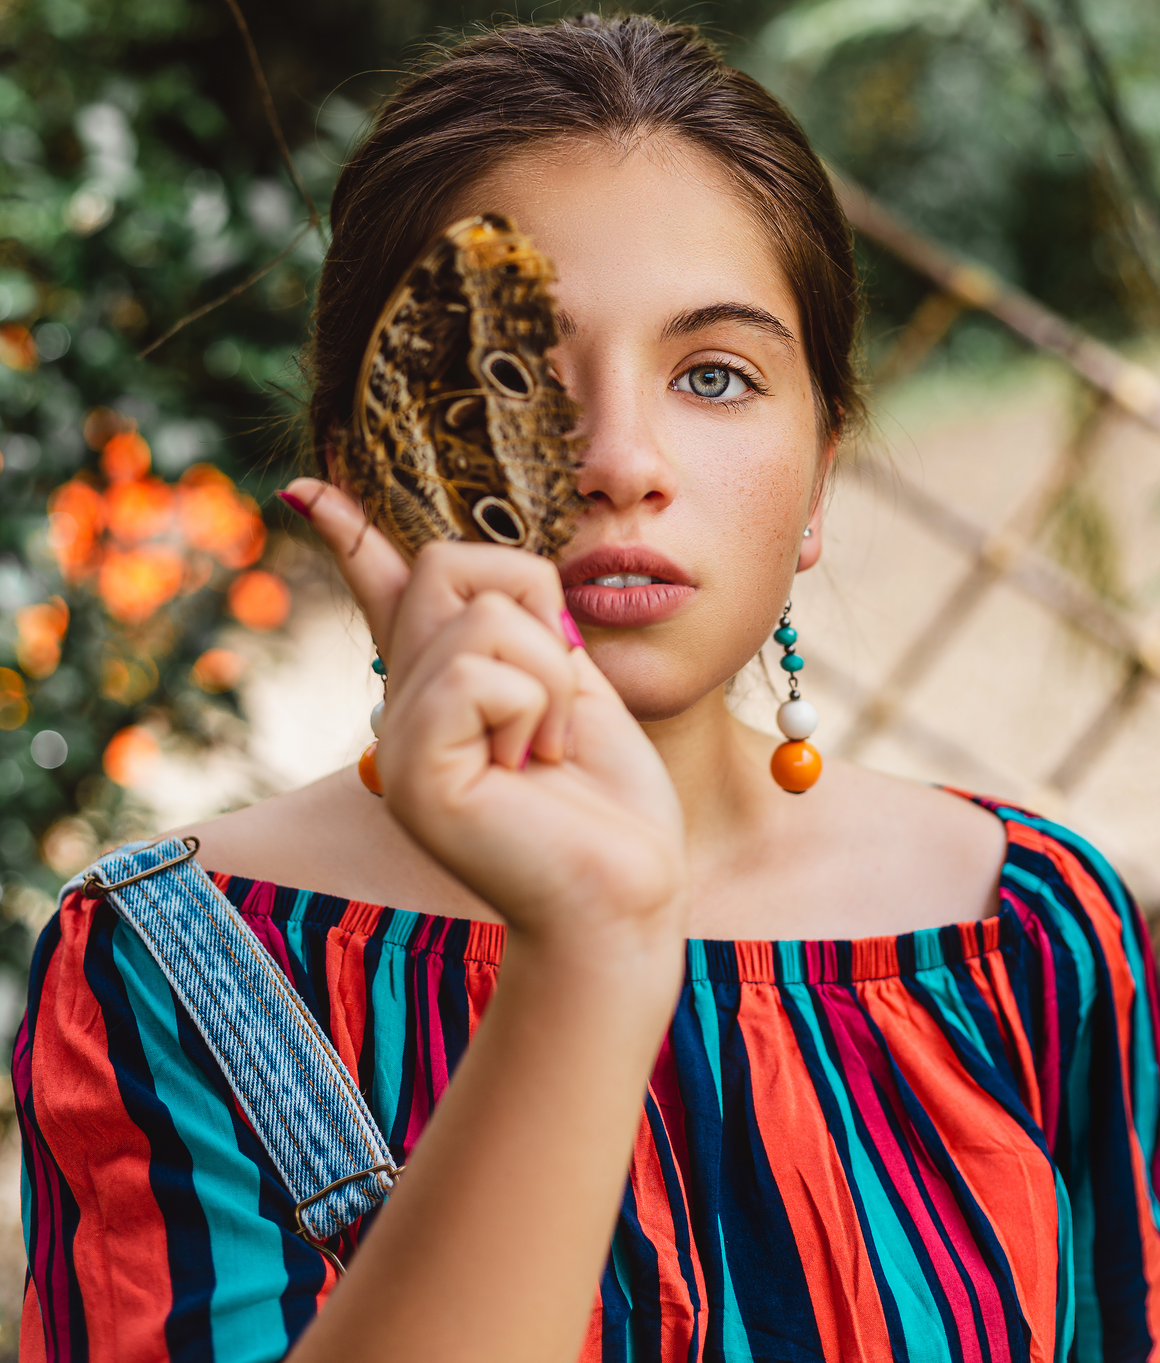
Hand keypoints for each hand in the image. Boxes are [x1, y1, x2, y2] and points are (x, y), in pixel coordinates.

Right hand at [281, 480, 686, 953]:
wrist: (625, 898)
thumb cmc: (608, 802)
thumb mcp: (567, 687)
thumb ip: (519, 627)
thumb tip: (482, 569)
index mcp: (440, 685)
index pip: (386, 587)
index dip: (350, 533)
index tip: (306, 489)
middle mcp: (403, 707)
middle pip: (450, 566)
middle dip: (534, 610)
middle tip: (553, 709)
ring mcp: (398, 741)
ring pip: (480, 619)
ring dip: (551, 678)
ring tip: (547, 752)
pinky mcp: (413, 772)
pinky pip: (480, 674)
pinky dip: (535, 709)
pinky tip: (530, 770)